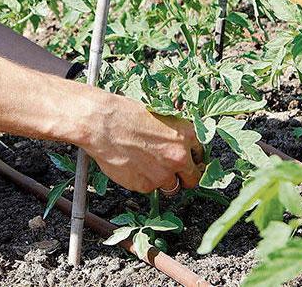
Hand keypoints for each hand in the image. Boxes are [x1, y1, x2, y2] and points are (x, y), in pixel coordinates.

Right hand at [80, 95, 203, 193]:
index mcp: (186, 135)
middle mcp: (179, 157)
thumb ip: (173, 134)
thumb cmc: (125, 113)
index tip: (186, 161)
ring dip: (162, 181)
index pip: (200, 155)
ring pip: (170, 187)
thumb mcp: (158, 116)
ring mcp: (163, 174)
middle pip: (193, 179)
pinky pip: (148, 188)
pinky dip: (142, 181)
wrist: (102, 123)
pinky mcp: (145, 186)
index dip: (191, 159)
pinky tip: (131, 167)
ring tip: (146, 167)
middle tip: (171, 172)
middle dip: (184, 177)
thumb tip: (176, 144)